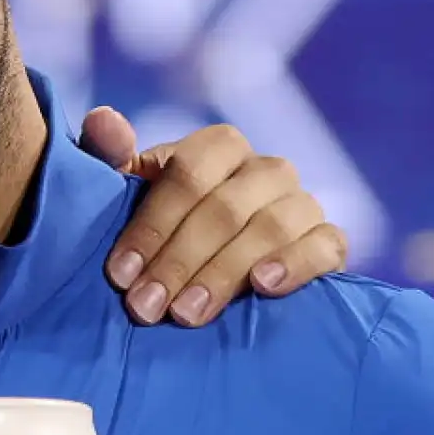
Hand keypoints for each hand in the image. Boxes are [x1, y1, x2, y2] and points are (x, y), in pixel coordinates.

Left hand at [76, 108, 348, 327]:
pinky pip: (325, 246)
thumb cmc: (161, 220)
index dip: (152, 224)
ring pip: (271, 229)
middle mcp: (266, 168)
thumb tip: (104, 120)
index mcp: (219, 146)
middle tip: (144, 306)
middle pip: (224, 209)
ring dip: (224, 274)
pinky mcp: (330, 240)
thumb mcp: (126, 190)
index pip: (188, 174)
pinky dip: (295, 264)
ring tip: (186, 313)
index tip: (120, 274)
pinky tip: (263, 286)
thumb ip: (109, 155)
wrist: (212, 262)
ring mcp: (303, 203)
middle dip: (178, 261)